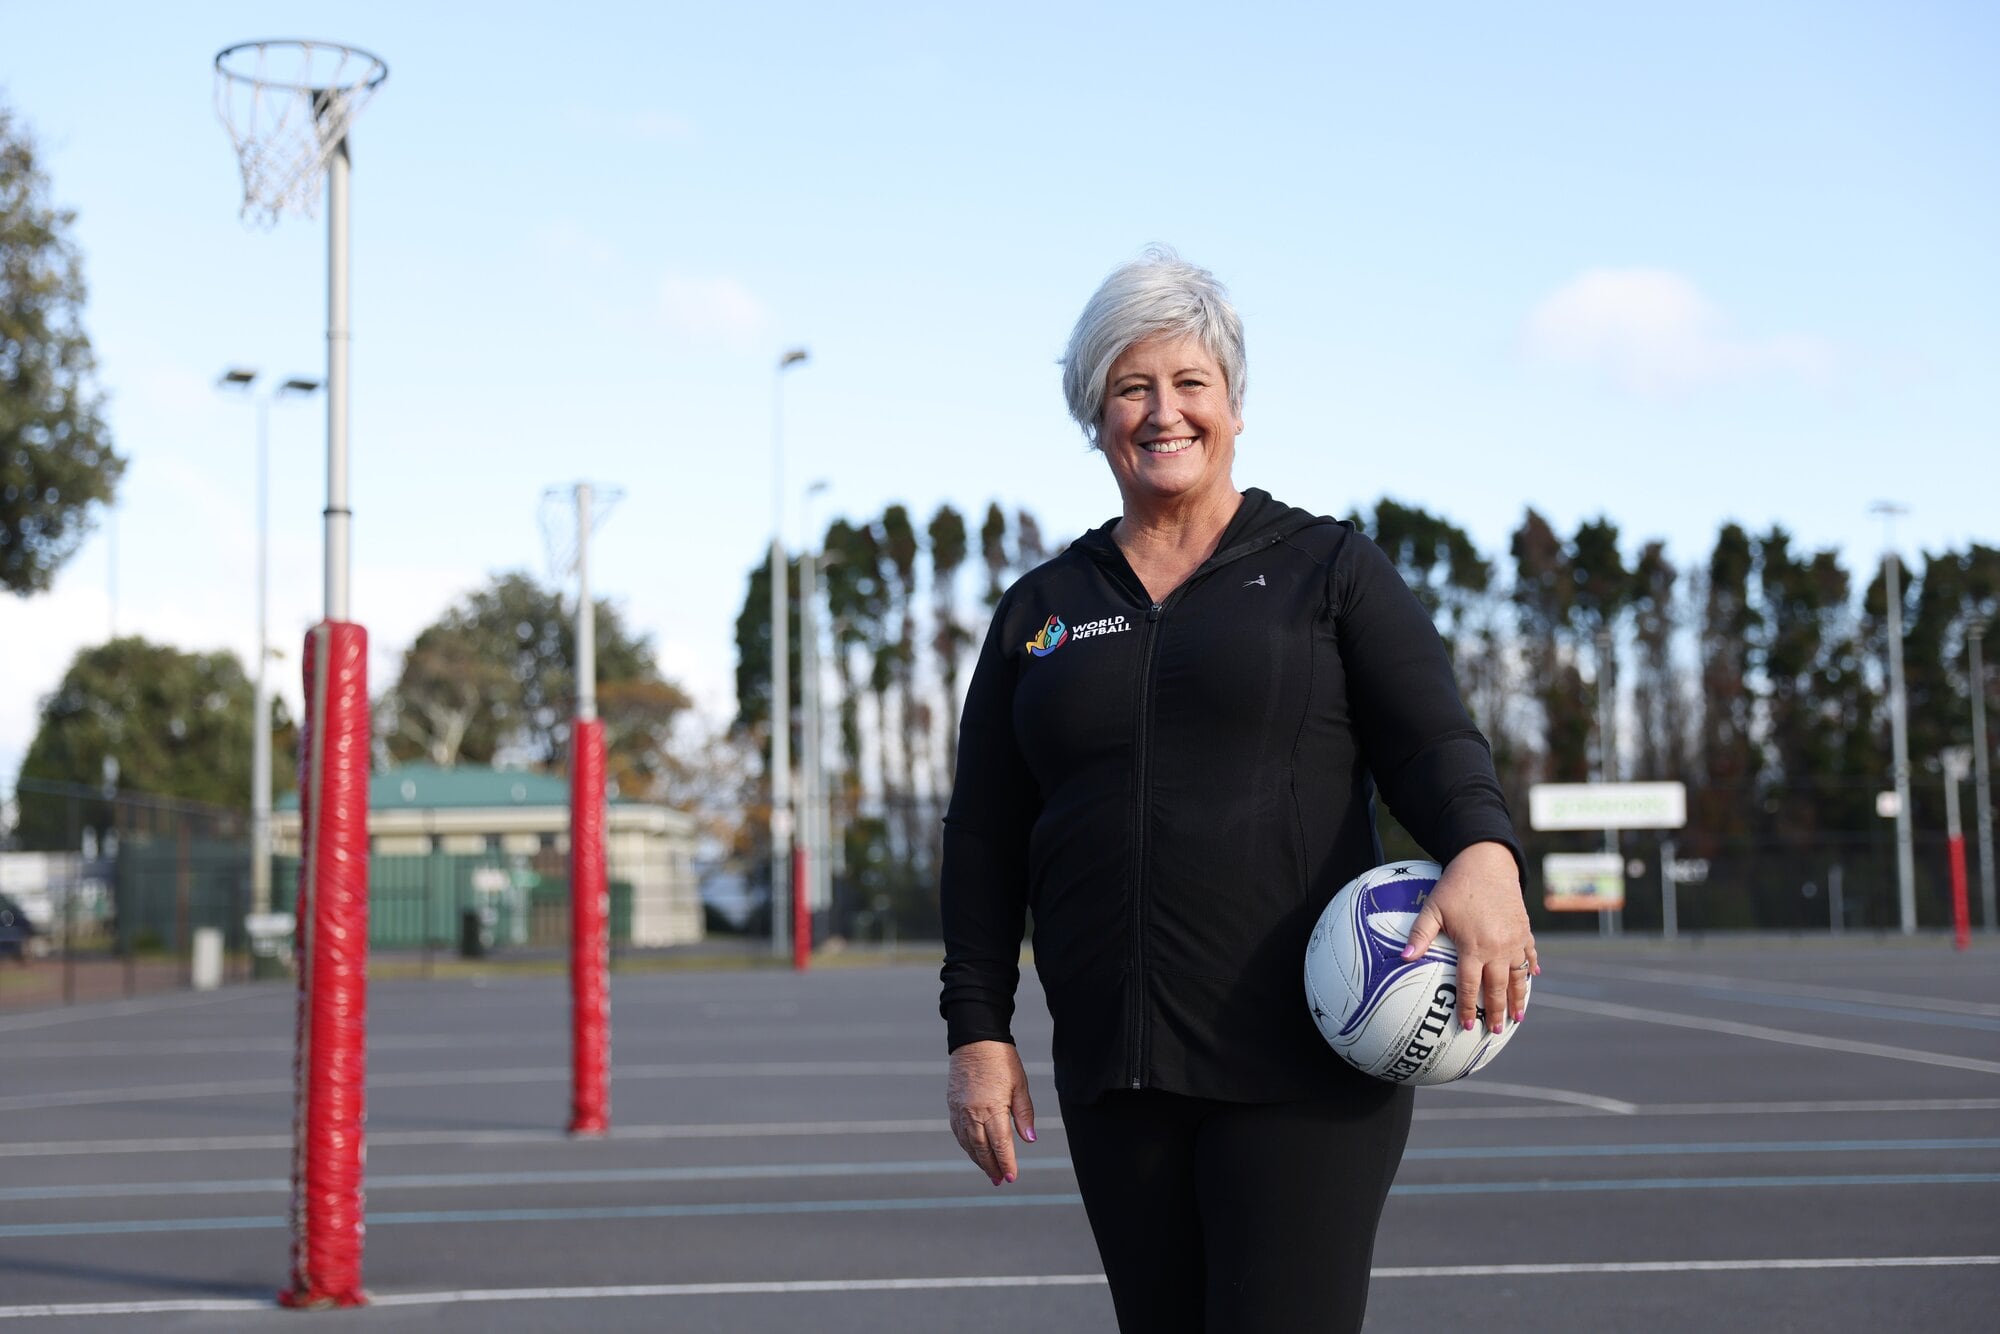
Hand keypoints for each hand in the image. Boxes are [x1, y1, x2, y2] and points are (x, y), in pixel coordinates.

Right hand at [946, 1040, 1036, 1185]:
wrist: (974, 1039)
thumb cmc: (1001, 1059)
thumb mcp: (1020, 1084)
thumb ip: (1024, 1114)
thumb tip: (1030, 1140)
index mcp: (991, 1108)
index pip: (1000, 1144)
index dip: (1006, 1163)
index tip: (1012, 1177)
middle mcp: (972, 1113)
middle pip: (981, 1149)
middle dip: (992, 1167)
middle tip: (1000, 1181)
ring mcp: (959, 1110)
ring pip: (968, 1143)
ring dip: (978, 1160)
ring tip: (989, 1172)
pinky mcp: (952, 1105)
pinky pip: (958, 1132)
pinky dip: (967, 1146)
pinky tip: (974, 1151)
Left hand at [1401, 841, 1536, 1034]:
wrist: (1487, 861)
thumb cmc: (1456, 885)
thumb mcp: (1433, 908)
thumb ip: (1419, 935)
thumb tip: (1403, 957)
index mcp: (1473, 946)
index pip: (1469, 985)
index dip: (1467, 1006)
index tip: (1467, 1025)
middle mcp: (1497, 947)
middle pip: (1497, 988)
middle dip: (1495, 1012)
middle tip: (1494, 1031)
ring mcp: (1514, 940)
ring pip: (1519, 977)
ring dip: (1518, 998)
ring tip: (1517, 1017)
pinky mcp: (1524, 930)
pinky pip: (1529, 954)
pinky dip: (1531, 968)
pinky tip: (1533, 978)